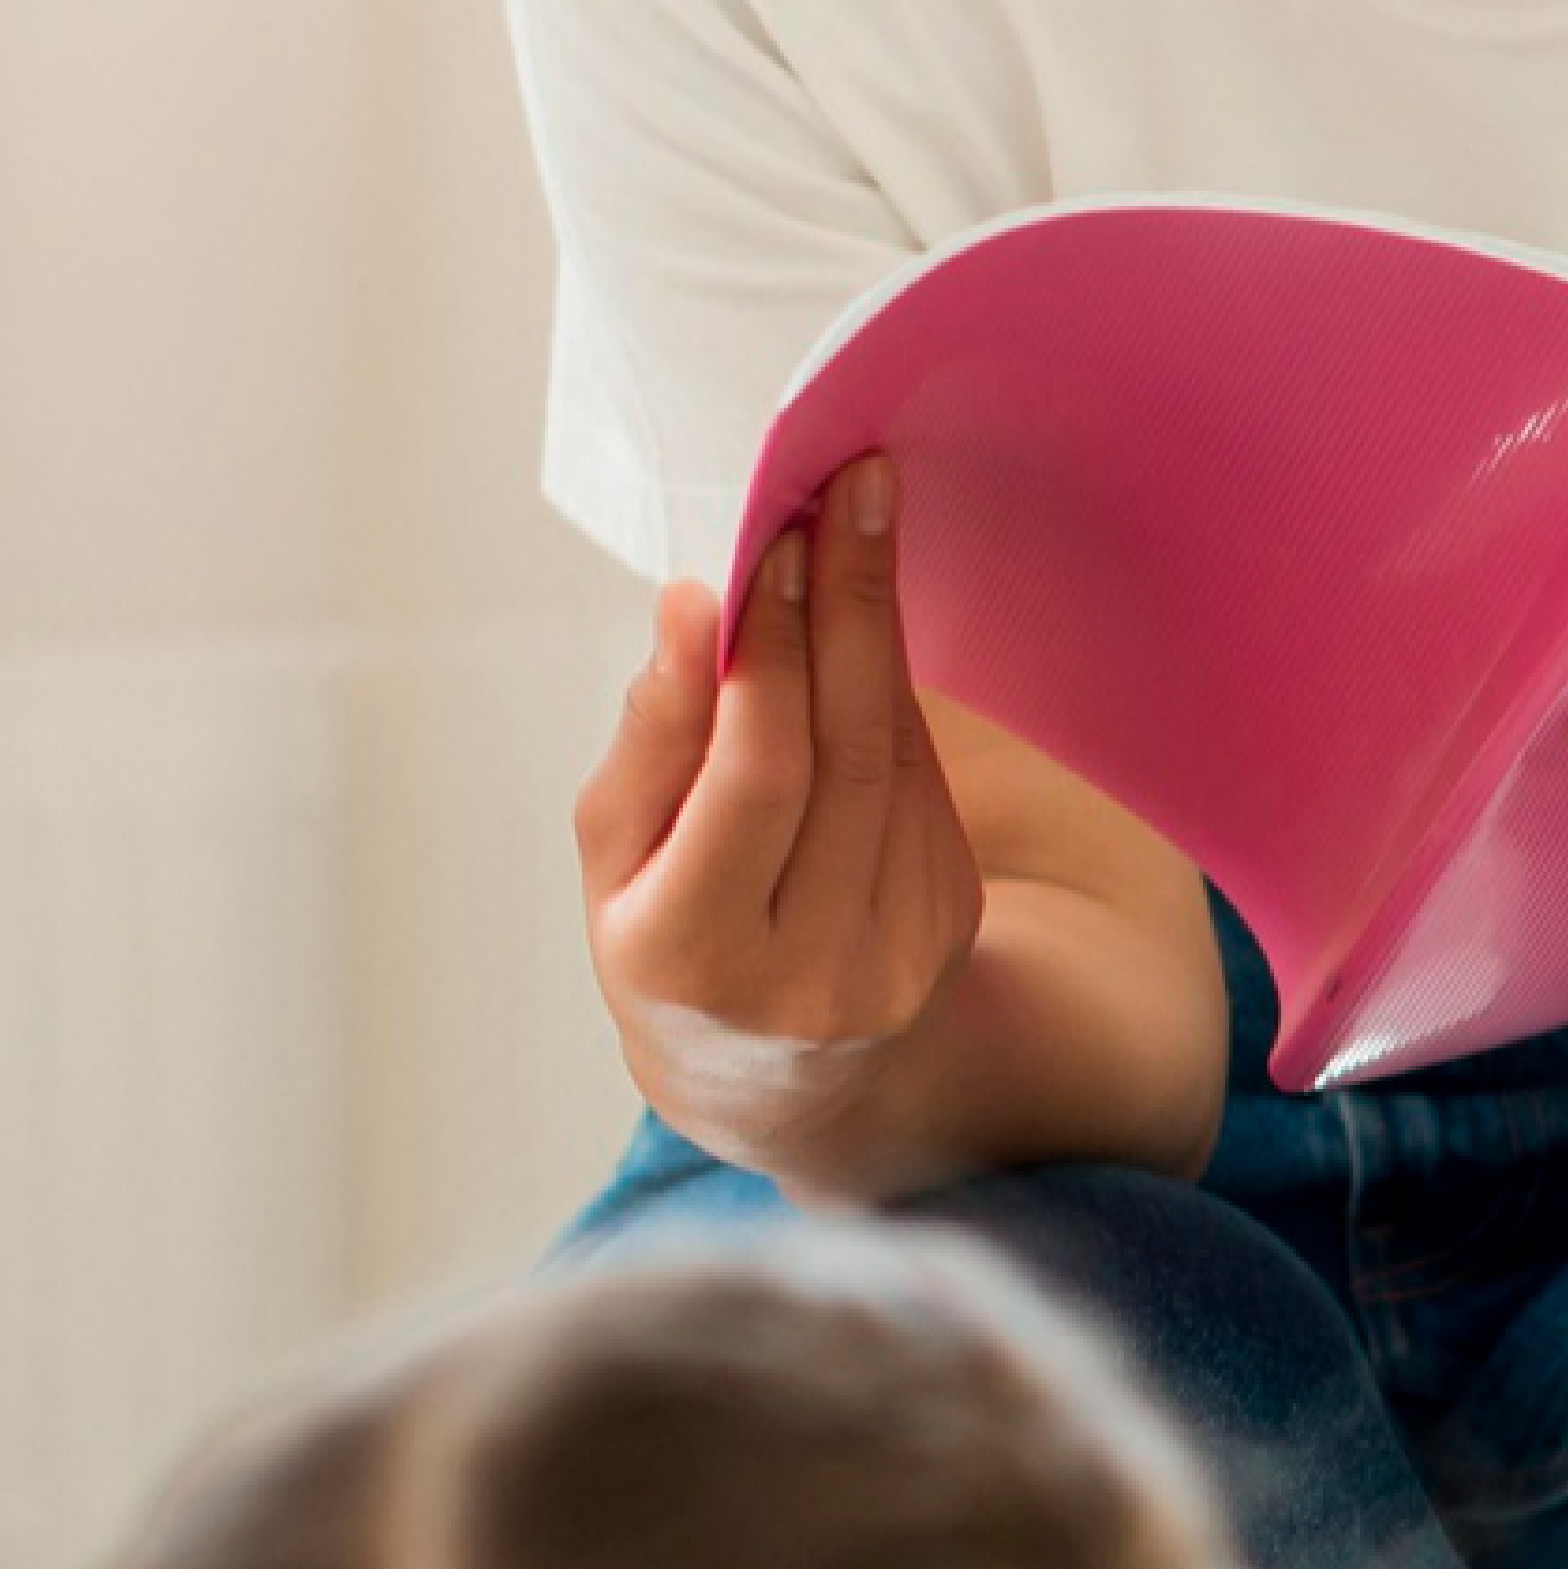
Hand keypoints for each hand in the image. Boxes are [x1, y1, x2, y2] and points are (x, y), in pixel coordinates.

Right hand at [570, 452, 986, 1179]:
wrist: (773, 1077)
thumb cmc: (665, 938)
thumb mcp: (618, 856)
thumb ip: (653, 738)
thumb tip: (689, 610)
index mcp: (691, 957)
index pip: (755, 779)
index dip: (771, 653)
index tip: (777, 537)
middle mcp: (806, 975)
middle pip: (844, 757)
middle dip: (845, 608)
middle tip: (846, 491)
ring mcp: (895, 961)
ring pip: (898, 762)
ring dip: (881, 631)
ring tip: (860, 524)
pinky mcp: (949, 932)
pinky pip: (924, 787)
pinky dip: (892, 701)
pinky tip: (865, 634)